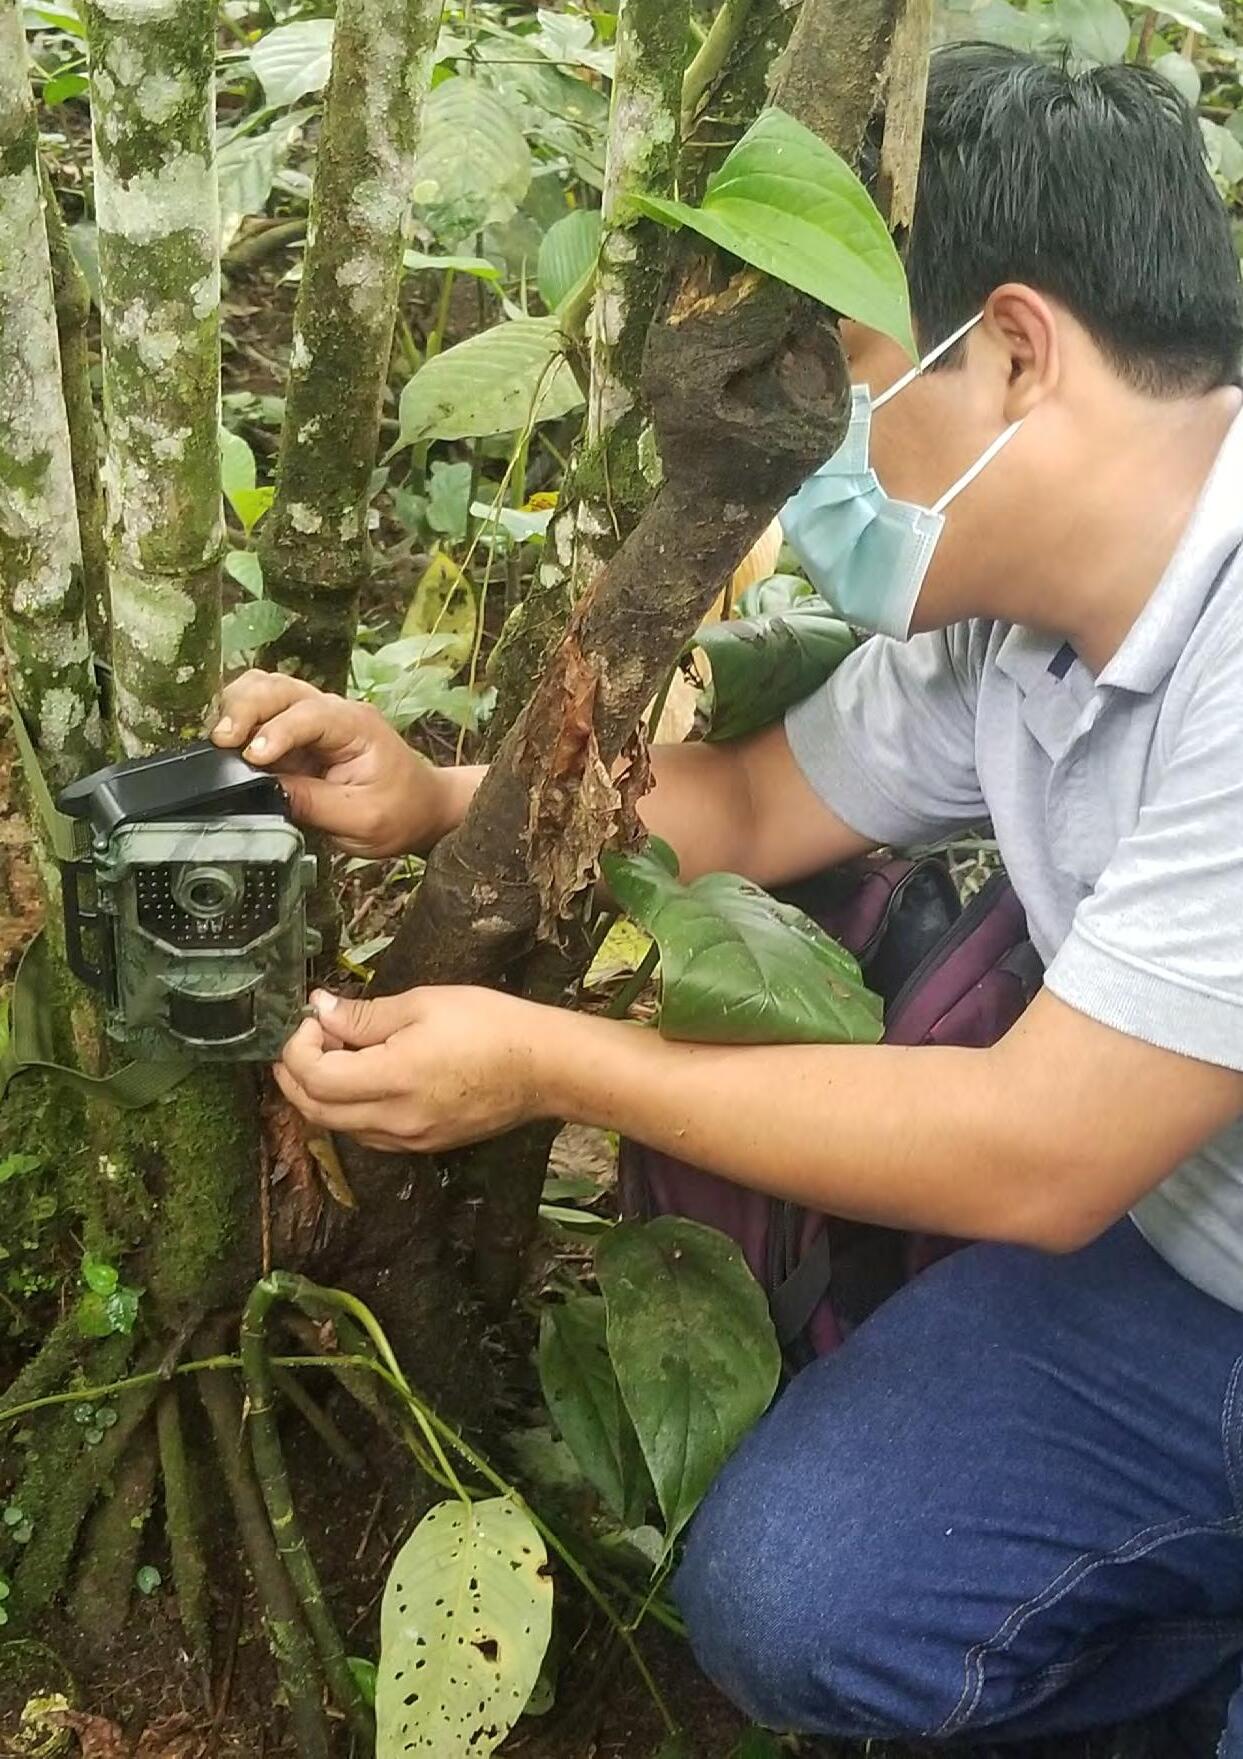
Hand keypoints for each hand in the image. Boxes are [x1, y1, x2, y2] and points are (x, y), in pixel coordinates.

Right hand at [211, 670, 447, 857]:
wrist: (421, 809)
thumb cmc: (400, 812)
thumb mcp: (362, 820)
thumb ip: (314, 804)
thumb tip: (263, 793)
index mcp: (357, 726)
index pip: (310, 715)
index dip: (276, 732)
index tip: (252, 757)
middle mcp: (333, 711)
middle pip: (279, 687)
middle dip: (246, 708)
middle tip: (221, 742)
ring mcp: (314, 717)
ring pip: (265, 688)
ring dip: (238, 706)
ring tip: (220, 740)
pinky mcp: (297, 732)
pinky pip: (262, 710)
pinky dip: (240, 718)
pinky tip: (228, 743)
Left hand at [275, 985, 549, 1152]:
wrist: (544, 1068)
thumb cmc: (491, 1025)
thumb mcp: (424, 1003)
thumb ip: (364, 1014)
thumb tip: (319, 1009)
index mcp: (394, 1079)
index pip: (314, 1078)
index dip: (298, 1047)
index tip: (313, 1019)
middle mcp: (395, 1121)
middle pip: (315, 1110)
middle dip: (295, 1073)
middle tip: (306, 1037)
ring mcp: (408, 1140)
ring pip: (338, 1126)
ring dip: (321, 1092)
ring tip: (338, 1052)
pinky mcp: (422, 1146)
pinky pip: (367, 1134)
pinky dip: (349, 1107)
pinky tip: (364, 1077)